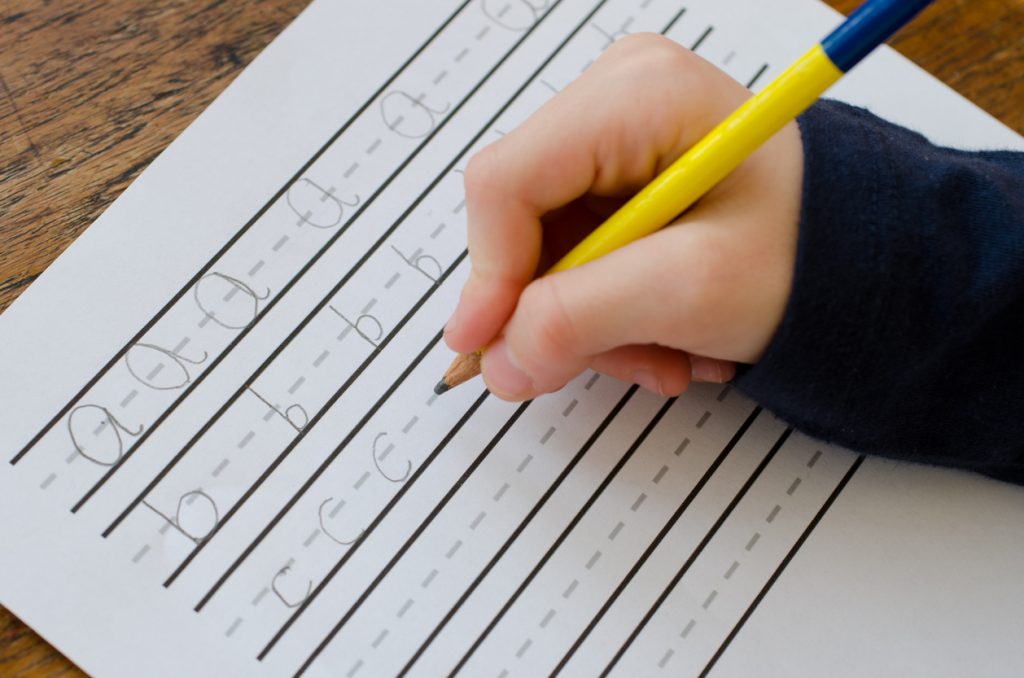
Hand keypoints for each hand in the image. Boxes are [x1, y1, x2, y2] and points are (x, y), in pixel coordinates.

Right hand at [444, 33, 802, 400]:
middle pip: (521, 221)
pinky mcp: (620, 177)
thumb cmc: (811, 253)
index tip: (494, 349)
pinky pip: (575, 255)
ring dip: (591, 321)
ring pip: (545, 250)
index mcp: (636, 95)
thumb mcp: (692, 291)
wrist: (865, 260)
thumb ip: (581, 320)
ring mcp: (616, 139)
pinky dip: (607, 310)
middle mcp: (616, 101)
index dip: (488, 275)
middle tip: (613, 362)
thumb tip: (500, 359)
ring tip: (663, 356)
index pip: (506, 183)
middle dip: (559, 308)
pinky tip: (662, 333)